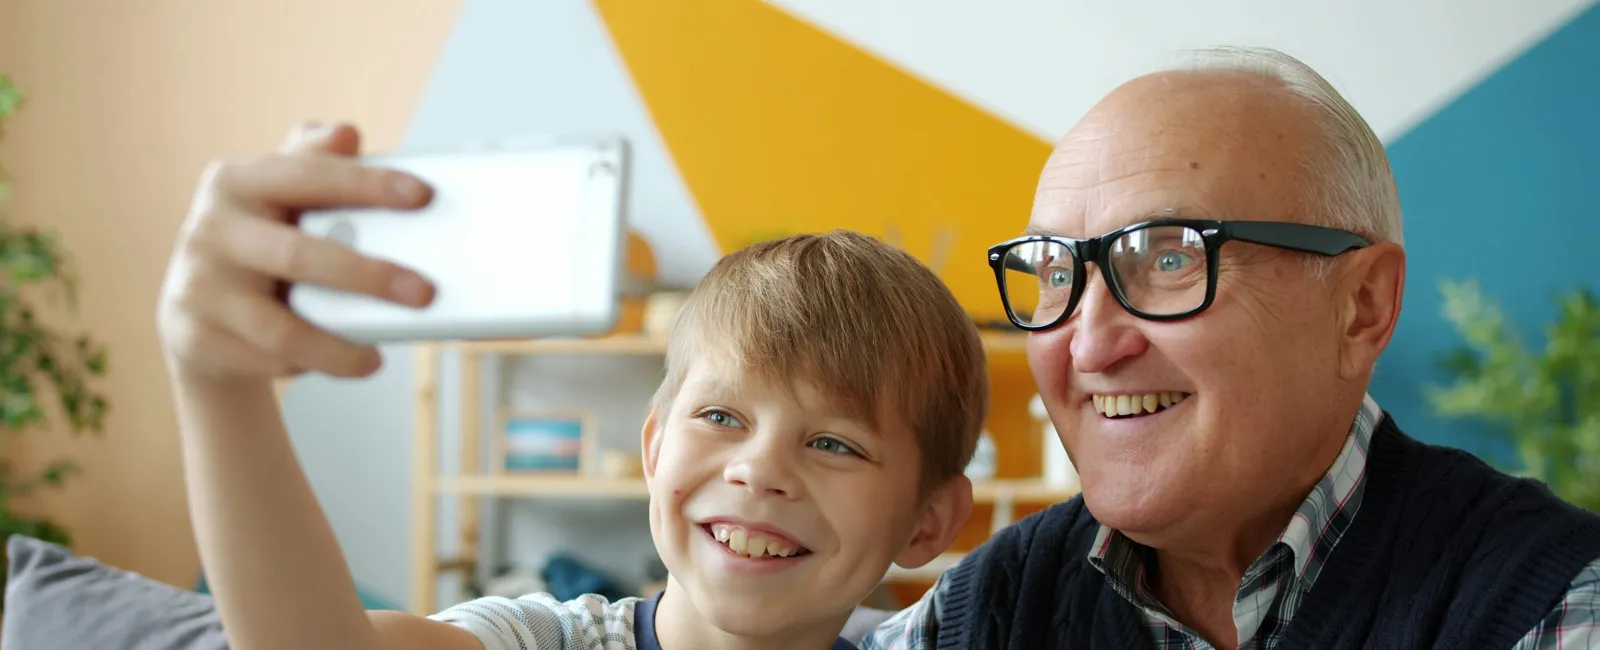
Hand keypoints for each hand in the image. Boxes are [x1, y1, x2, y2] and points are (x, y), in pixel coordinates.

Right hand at [157, 123, 436, 381]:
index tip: (424, 196)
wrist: (198, 307)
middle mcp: (209, 228)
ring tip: (377, 360)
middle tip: (425, 294)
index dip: (367, 184)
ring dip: (338, 349)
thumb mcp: (283, 197)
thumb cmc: (265, 240)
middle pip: (299, 256)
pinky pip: (266, 360)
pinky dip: (309, 365)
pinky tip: (339, 362)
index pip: (309, 176)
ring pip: (280, 328)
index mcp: (236, 181)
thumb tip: (346, 133)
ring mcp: (196, 285)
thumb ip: (317, 164)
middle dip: (369, 277)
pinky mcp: (193, 336)